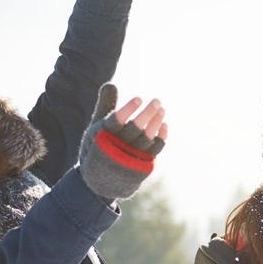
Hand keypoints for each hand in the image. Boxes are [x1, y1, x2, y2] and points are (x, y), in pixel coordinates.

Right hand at [78, 83, 166, 200]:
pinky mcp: (142, 164)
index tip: (139, 98)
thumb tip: (112, 84)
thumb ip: (105, 105)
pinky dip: (161, 138)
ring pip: (146, 140)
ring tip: (161, 109)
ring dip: (155, 124)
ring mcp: (130, 157)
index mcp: (102, 137)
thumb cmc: (99, 144)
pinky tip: (164, 124)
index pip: (116, 122)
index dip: (127, 110)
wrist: (101, 179)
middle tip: (157, 100)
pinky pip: (154, 150)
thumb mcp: (98, 125)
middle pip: (134, 130)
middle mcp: (116, 148)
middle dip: (146, 115)